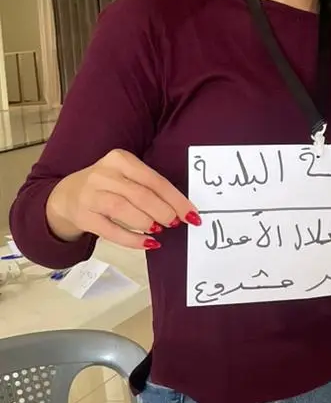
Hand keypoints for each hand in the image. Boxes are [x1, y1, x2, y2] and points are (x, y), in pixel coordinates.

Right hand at [45, 149, 199, 249]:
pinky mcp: (83, 216)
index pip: (154, 180)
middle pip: (140, 194)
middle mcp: (103, 174)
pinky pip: (110, 230)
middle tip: (175, 223)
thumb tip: (181, 210)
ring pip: (123, 209)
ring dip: (147, 222)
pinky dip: (132, 239)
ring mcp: (90, 195)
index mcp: (120, 159)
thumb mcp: (125, 176)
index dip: (176, 199)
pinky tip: (147, 243)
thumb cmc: (107, 186)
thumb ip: (150, 188)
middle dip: (163, 211)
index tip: (192, 214)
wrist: (65, 196)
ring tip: (159, 230)